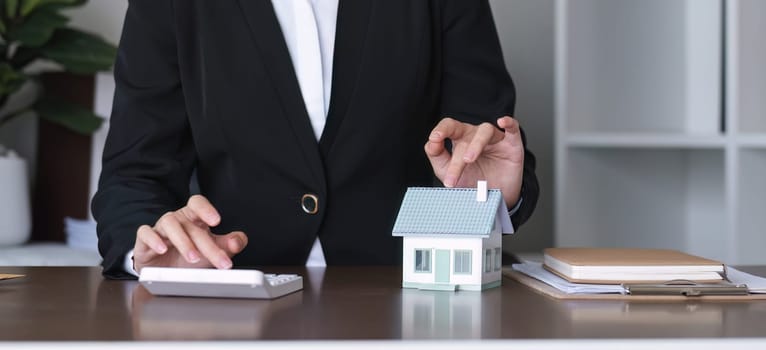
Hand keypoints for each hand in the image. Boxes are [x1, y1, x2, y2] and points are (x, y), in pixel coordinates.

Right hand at [133, 195, 247, 272]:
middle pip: (191, 225)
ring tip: (194, 257)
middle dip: (207, 244)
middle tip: (220, 260)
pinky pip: (145, 233)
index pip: (197, 203)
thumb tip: (238, 240)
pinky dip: (153, 240)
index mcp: (192, 218)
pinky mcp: (144, 241)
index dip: (206, 209)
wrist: (163, 273)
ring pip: (169, 224)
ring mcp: (159, 229)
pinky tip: (162, 249)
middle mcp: (176, 220)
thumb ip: (228, 244)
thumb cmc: (188, 257)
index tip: (217, 221)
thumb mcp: (211, 251)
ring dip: (183, 241)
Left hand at [425, 116, 523, 206]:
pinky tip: (502, 121)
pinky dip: (508, 123)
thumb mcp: (447, 171)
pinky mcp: (512, 145)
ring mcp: (495, 139)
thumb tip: (431, 142)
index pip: (450, 126)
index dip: (442, 129)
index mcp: (460, 139)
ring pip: (485, 131)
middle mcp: (477, 135)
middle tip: (451, 179)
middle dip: (457, 159)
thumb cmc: (472, 181)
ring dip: (476, 144)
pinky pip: (512, 128)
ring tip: (469, 159)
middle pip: (466, 137)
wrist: (494, 199)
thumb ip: (437, 156)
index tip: (434, 139)